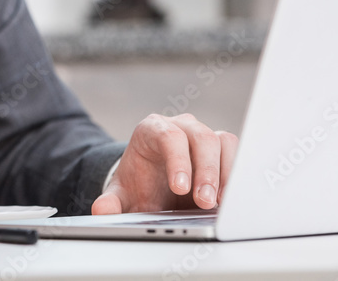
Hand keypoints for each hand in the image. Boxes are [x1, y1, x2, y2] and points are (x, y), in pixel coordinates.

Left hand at [91, 113, 237, 214]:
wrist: (151, 184)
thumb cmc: (138, 183)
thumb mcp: (122, 194)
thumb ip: (111, 202)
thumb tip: (102, 210)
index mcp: (151, 129)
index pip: (168, 135)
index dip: (177, 160)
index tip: (180, 188)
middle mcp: (180, 126)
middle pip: (200, 137)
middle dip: (205, 171)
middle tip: (204, 202)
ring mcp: (202, 135)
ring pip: (222, 142)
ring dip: (224, 173)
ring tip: (219, 203)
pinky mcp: (221, 149)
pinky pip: (235, 154)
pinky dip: (235, 175)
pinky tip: (230, 199)